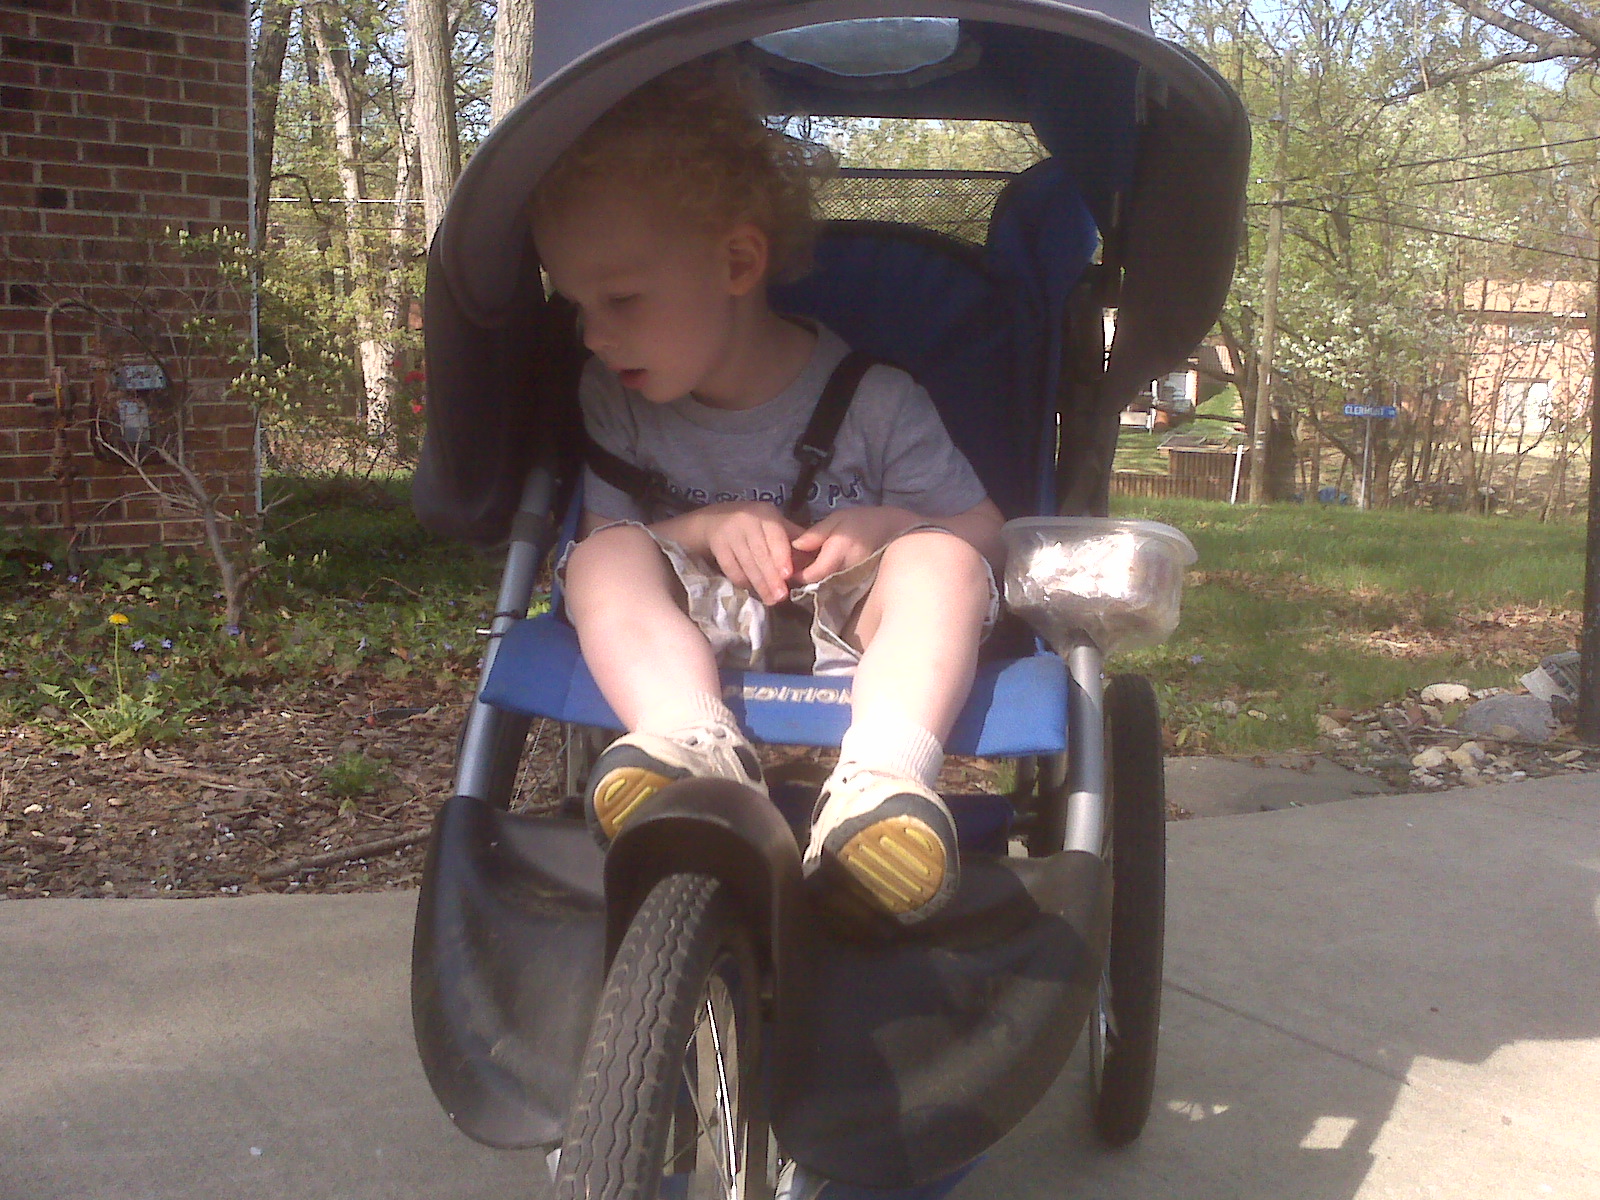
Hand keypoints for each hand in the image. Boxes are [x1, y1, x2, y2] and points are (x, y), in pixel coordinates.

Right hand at [693, 502, 804, 604]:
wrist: (714, 519)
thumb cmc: (753, 525)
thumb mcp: (773, 525)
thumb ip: (792, 539)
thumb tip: (815, 559)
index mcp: (766, 514)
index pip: (775, 537)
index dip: (781, 557)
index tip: (788, 575)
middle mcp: (747, 520)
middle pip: (760, 553)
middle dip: (772, 577)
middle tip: (781, 597)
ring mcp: (729, 532)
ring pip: (746, 563)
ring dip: (759, 584)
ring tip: (770, 600)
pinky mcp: (717, 544)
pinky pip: (730, 567)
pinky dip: (742, 580)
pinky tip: (752, 590)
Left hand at [790, 506, 920, 585]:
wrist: (896, 531)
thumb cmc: (864, 521)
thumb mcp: (837, 519)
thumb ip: (815, 534)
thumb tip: (795, 546)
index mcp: (839, 552)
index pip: (811, 574)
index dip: (797, 574)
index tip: (789, 568)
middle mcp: (847, 571)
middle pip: (817, 585)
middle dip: (804, 580)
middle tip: (796, 570)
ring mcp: (855, 581)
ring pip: (826, 589)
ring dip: (815, 582)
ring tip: (810, 571)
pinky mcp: (860, 586)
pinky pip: (838, 589)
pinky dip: (828, 583)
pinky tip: (826, 574)